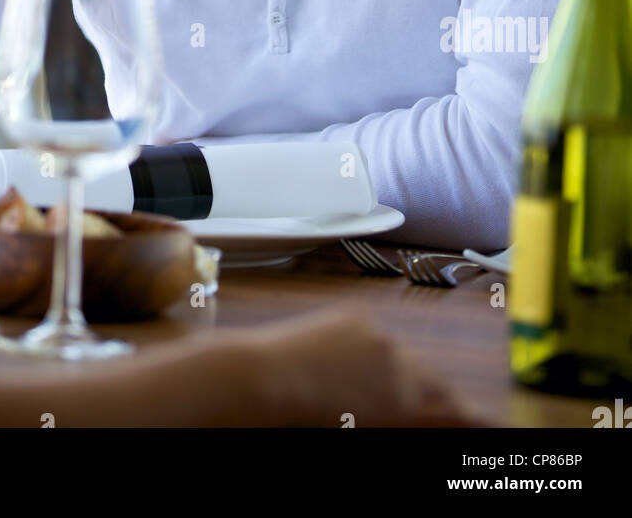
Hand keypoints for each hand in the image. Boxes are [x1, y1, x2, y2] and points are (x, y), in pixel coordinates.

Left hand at [246, 305, 486, 427]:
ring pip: (409, 362)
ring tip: (376, 400)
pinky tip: (348, 371)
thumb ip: (406, 426)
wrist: (259, 384)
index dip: (481, 423)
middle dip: (439, 405)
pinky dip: (373, 356)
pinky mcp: (355, 317)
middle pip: (439, 387)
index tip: (495, 426)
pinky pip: (377, 340)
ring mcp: (380, 337)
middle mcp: (403, 366)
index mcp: (409, 406)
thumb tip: (426, 420)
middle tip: (430, 418)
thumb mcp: (370, 436)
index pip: (462, 415)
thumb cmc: (305, 428)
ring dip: (404, 380)